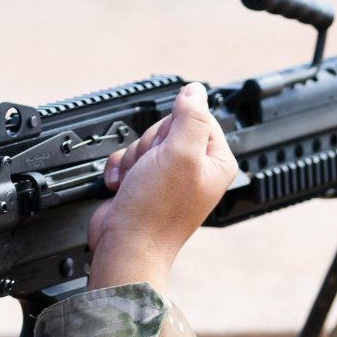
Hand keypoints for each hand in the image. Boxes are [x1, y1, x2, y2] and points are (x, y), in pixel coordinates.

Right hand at [88, 83, 237, 292]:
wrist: (126, 245)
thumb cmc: (157, 211)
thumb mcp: (180, 153)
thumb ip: (191, 117)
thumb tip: (195, 91)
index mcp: (216, 161)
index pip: (197, 117)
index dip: (175, 127)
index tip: (171, 149)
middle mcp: (194, 169)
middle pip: (167, 128)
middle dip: (150, 145)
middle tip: (152, 169)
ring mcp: (167, 177)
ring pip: (143, 141)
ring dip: (134, 159)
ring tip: (138, 182)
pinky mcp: (142, 184)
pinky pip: (127, 158)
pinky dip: (120, 169)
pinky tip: (123, 187)